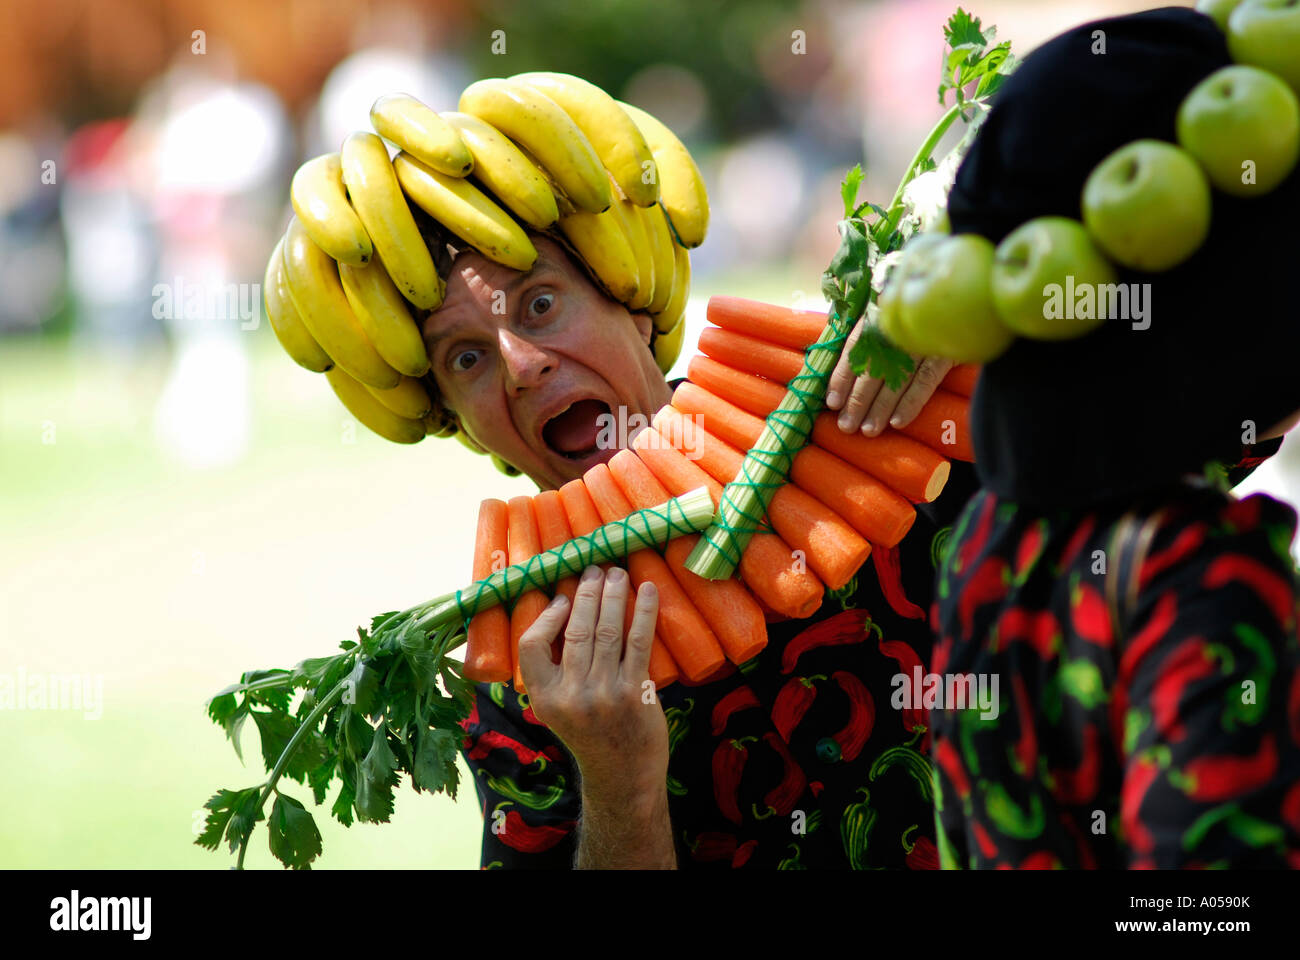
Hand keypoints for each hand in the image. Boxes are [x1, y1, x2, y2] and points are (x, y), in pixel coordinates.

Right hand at [517, 565, 667, 797]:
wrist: (623, 775)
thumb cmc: (591, 736)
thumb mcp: (557, 710)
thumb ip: (555, 672)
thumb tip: (564, 614)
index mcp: (544, 699)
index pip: (530, 646)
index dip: (547, 616)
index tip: (563, 598)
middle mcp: (570, 696)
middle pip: (575, 631)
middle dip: (586, 593)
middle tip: (594, 569)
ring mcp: (603, 694)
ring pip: (606, 631)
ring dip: (613, 595)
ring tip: (617, 573)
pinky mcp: (635, 692)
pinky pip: (638, 642)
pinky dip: (643, 611)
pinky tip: (648, 590)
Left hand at [824, 315, 951, 435]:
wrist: (963, 303)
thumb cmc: (917, 311)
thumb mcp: (887, 314)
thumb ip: (866, 335)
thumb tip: (843, 371)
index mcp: (880, 315)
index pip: (854, 348)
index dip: (842, 377)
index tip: (832, 403)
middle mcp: (898, 328)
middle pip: (873, 369)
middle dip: (858, 400)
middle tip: (847, 426)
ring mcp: (922, 340)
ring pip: (896, 379)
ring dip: (881, 407)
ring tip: (868, 430)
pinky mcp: (945, 352)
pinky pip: (925, 381)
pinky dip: (911, 402)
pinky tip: (898, 422)